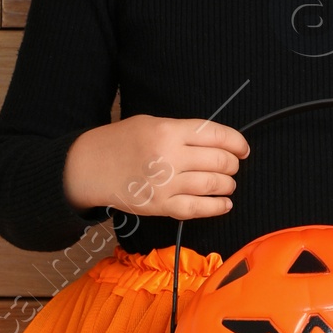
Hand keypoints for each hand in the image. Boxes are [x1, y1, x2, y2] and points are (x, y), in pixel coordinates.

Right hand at [64, 114, 248, 222]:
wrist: (89, 166)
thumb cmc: (120, 142)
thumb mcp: (151, 123)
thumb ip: (183, 131)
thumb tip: (216, 143)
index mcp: (169, 131)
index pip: (216, 135)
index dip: (237, 142)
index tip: (243, 148)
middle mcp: (170, 156)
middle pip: (219, 161)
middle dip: (232, 164)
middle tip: (231, 166)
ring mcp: (166, 183)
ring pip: (213, 185)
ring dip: (227, 185)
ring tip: (227, 183)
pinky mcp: (160, 206)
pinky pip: (197, 209)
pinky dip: (217, 207)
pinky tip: (224, 204)